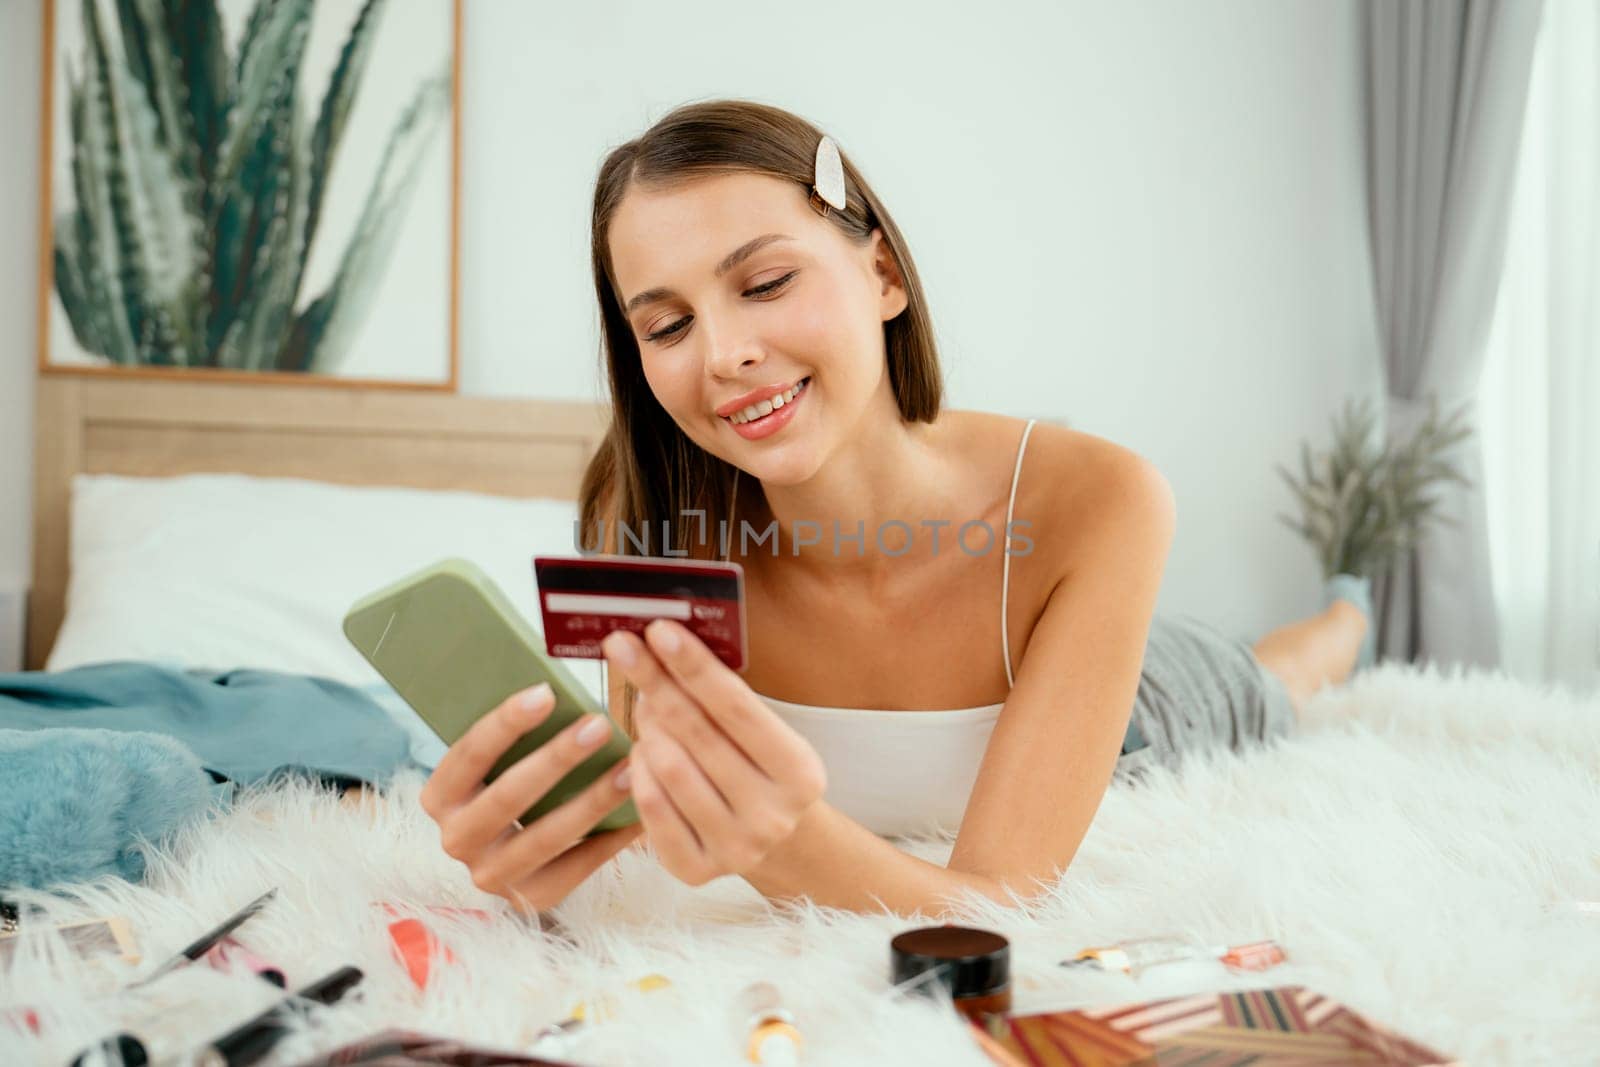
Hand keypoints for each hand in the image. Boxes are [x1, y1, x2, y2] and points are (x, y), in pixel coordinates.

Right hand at [418, 683, 641, 913]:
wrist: (510, 860)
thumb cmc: (510, 787)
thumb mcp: (496, 765)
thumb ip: (514, 737)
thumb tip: (557, 691)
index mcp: (440, 797)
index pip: (469, 753)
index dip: (505, 723)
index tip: (547, 693)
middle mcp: (456, 840)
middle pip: (508, 796)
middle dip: (556, 759)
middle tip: (599, 725)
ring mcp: (490, 876)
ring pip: (545, 837)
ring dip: (592, 801)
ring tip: (630, 768)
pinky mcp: (530, 899)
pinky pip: (575, 868)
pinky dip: (609, 838)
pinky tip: (639, 810)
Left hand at [602, 619, 826, 885]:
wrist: (780, 844)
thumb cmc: (762, 769)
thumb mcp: (767, 734)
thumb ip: (726, 700)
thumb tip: (665, 644)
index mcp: (800, 773)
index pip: (737, 708)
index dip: (695, 666)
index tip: (658, 630)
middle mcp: (772, 815)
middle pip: (698, 735)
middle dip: (656, 682)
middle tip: (623, 645)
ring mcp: (735, 848)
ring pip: (669, 769)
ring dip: (648, 728)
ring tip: (646, 705)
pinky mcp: (697, 871)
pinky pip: (650, 808)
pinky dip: (639, 771)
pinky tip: (643, 752)